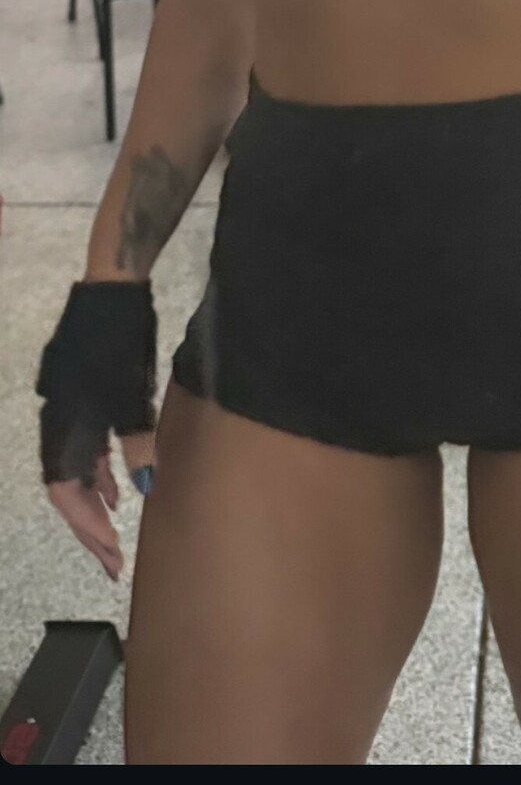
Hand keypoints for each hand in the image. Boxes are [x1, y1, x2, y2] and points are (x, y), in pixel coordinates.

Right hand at [38, 280, 159, 580]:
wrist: (112, 286)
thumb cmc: (123, 339)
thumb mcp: (133, 395)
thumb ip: (135, 444)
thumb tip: (141, 489)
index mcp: (64, 424)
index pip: (66, 491)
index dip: (86, 524)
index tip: (110, 552)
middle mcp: (56, 420)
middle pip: (65, 485)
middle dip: (88, 523)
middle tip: (111, 558)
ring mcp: (64, 407)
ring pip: (73, 467)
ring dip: (93, 498)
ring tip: (117, 526)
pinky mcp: (77, 394)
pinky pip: (81, 445)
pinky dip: (97, 469)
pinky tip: (117, 483)